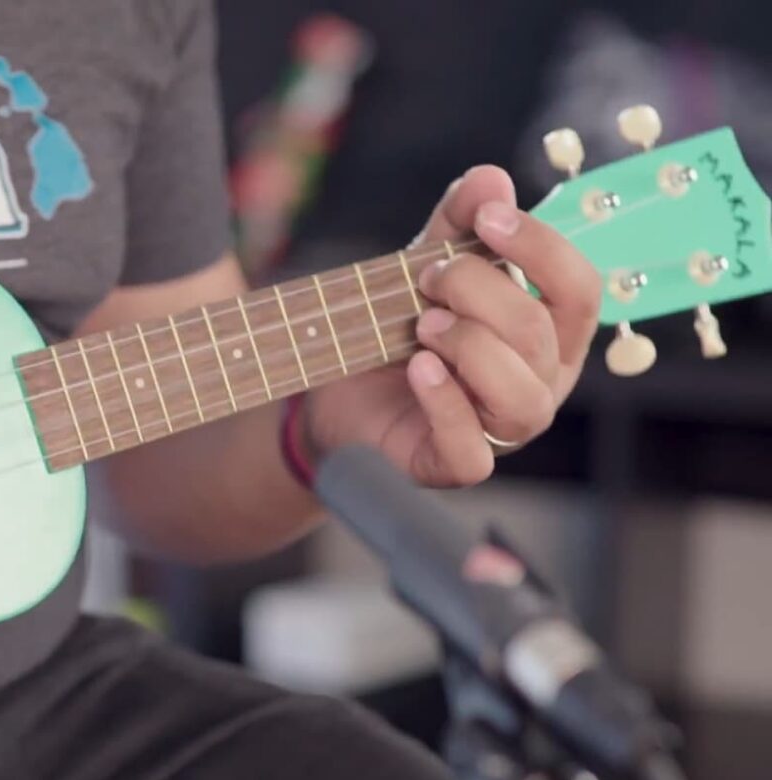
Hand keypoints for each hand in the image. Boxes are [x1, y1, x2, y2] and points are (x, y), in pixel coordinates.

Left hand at [305, 165, 600, 486]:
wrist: (336, 390)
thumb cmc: (398, 326)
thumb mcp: (424, 264)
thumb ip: (456, 222)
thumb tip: (491, 178)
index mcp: (549, 331)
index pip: (579, 288)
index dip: (540, 247)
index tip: (486, 218)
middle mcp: (540, 382)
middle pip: (538, 334)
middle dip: (478, 292)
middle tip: (426, 279)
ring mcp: (503, 431)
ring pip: (519, 395)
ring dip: (467, 347)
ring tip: (422, 327)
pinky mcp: (458, 465)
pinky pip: (472, 449)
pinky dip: (445, 402)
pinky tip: (419, 369)